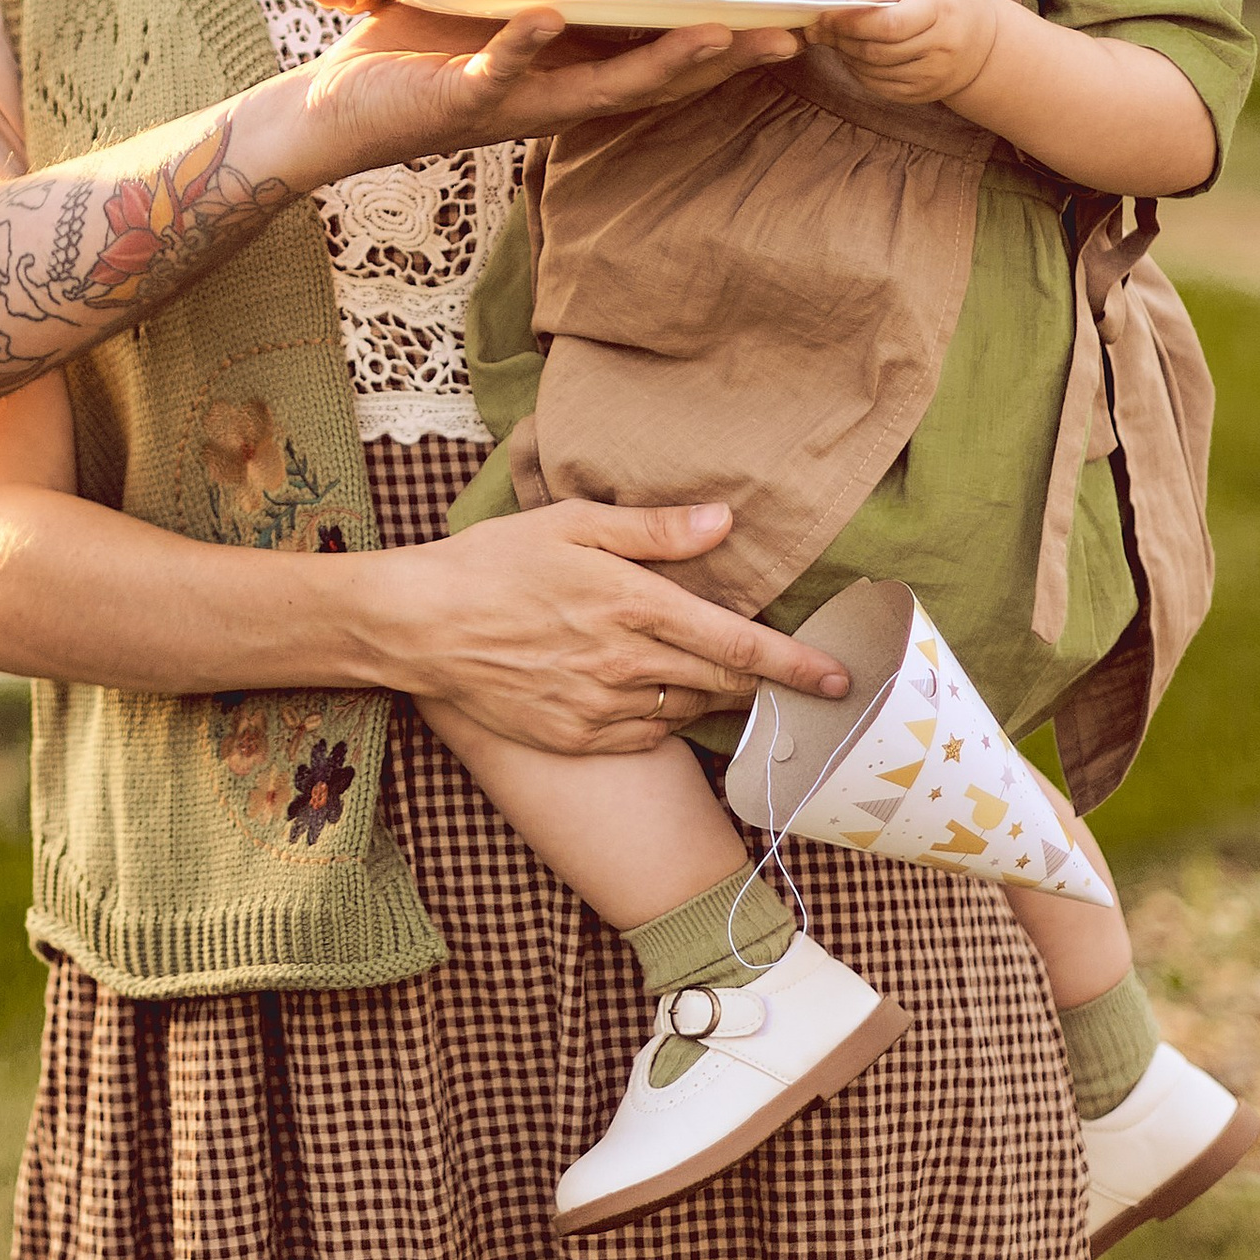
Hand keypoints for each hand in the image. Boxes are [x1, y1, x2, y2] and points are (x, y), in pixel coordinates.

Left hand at [296, 0, 797, 172]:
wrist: (333, 110)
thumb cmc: (418, 52)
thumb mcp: (494, 10)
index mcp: (568, 74)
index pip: (659, 63)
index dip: (724, 48)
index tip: (786, 26)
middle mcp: (554, 97)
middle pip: (654, 80)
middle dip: (721, 60)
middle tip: (782, 39)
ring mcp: (512, 102)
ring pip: (598, 86)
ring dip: (656, 61)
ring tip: (710, 32)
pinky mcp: (458, 99)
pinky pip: (498, 69)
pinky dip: (524, 43)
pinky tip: (550, 15)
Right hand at [363, 501, 852, 755]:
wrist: (422, 626)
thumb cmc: (495, 562)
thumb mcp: (571, 523)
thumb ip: (654, 528)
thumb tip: (724, 522)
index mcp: (633, 604)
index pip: (735, 642)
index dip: (793, 664)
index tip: (838, 679)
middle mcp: (626, 663)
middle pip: (722, 683)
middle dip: (769, 686)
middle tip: (803, 684)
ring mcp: (601, 707)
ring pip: (686, 709)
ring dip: (716, 699)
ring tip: (730, 685)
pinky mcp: (576, 737)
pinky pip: (644, 734)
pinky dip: (664, 717)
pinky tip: (656, 695)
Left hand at [820, 0, 998, 105]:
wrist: (983, 43)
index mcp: (943, 9)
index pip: (888, 23)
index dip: (850, 22)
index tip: (825, 14)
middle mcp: (943, 47)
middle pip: (876, 49)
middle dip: (840, 38)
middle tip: (819, 26)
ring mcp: (933, 76)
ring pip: (873, 70)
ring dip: (844, 53)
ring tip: (833, 36)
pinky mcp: (922, 94)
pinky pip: (877, 86)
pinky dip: (856, 69)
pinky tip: (852, 53)